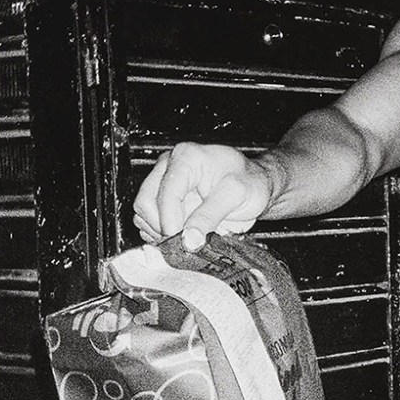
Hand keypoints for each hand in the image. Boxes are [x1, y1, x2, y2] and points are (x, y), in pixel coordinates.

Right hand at [132, 142, 276, 248]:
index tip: (184, 241)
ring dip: (160, 232)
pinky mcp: (163, 199)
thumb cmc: (250, 182)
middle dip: (162, 227)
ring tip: (187, 236)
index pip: (166, 194)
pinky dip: (160, 234)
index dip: (171, 222)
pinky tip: (181, 235)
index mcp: (186, 158)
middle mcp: (169, 167)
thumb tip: (189, 238)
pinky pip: (148, 221)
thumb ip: (211, 215)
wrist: (256, 185)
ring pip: (143, 214)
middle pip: (145, 203)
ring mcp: (163, 183)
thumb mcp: (237, 195)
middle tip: (185, 241)